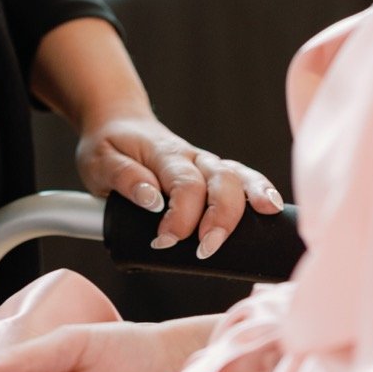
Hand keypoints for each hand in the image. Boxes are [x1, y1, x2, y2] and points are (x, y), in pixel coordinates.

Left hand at [76, 112, 283, 259]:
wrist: (116, 122)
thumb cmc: (108, 146)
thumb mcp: (99, 160)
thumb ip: (123, 177)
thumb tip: (151, 200)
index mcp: (163, 154)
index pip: (184, 184)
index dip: (180, 217)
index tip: (164, 242)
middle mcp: (191, 156)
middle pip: (220, 179)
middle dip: (221, 216)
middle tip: (206, 249)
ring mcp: (205, 163)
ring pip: (237, 175)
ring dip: (251, 198)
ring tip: (266, 216)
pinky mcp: (212, 173)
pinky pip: (243, 177)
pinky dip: (260, 189)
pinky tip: (273, 207)